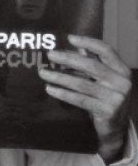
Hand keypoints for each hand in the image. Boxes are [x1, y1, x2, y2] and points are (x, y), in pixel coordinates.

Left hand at [39, 35, 131, 162]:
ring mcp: (116, 97)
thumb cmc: (104, 97)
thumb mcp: (101, 79)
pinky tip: (50, 89)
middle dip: (68, 59)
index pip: (106, 50)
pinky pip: (80, 99)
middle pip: (91, 66)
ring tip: (43, 72)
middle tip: (50, 55)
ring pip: (82, 83)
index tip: (69, 38)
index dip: (88, 42)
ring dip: (60, 77)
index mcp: (121, 70)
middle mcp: (122, 82)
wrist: (115, 127)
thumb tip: (64, 49)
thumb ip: (88, 64)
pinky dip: (63, 93)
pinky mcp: (107, 111)